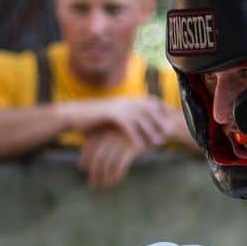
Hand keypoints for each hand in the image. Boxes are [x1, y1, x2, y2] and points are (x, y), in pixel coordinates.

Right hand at [62, 96, 176, 149]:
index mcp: (127, 99)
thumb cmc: (94, 118)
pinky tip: (140, 146)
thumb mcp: (113, 116)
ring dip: (151, 130)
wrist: (73, 115)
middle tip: (171, 134)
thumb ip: (128, 118)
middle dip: (161, 121)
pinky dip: (134, 135)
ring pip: (140, 118)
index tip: (173, 120)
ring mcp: (117, 106)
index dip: (163, 110)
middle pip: (149, 110)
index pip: (151, 102)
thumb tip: (140, 124)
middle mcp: (125, 100)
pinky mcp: (109, 114)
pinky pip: (126, 126)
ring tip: (159, 143)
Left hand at [77, 127, 142, 187]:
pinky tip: (116, 181)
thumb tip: (97, 155)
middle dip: (93, 171)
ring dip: (104, 176)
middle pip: (97, 156)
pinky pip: (121, 164)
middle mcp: (112, 136)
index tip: (82, 168)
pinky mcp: (133, 148)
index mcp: (107, 130)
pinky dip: (116, 174)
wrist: (158, 124)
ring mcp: (122, 142)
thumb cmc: (138, 132)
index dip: (84, 158)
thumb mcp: (121, 133)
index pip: (89, 145)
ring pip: (108, 162)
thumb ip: (109, 140)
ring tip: (104, 185)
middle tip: (92, 183)